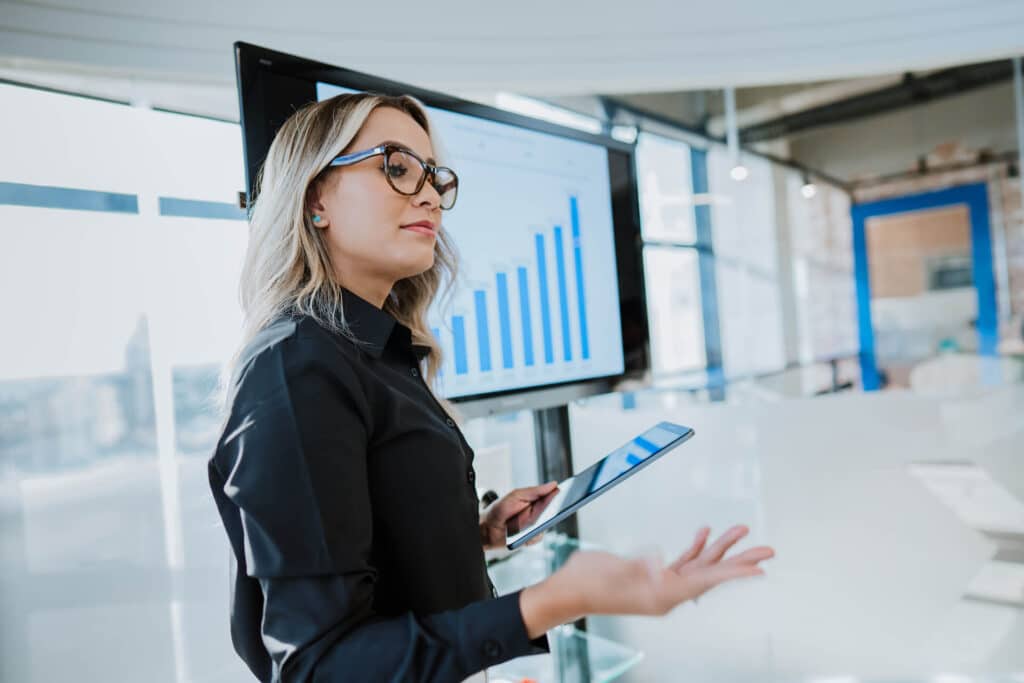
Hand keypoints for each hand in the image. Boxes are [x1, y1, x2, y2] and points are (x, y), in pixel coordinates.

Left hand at [479, 481, 559, 550]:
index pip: (554, 496)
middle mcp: (539, 513)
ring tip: (536, 521)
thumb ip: (535, 491)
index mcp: (537, 500)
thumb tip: (554, 484)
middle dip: (559, 510)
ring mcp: (536, 526)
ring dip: (542, 524)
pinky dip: (532, 535)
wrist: (486, 528)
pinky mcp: (531, 538)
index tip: (573, 491)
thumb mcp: (516, 496)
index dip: (564, 495)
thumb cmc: (501, 508)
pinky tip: (524, 534)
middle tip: (561, 507)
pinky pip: (538, 537)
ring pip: (547, 526)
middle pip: (555, 512)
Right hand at [520, 525, 773, 637]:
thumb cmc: (586, 583)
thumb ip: (638, 566)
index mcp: (662, 594)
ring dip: (720, 547)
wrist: (568, 590)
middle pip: (712, 573)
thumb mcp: (613, 572)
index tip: (760, 568)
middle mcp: (667, 591)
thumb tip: (660, 562)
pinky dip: (695, 547)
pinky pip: (682, 561)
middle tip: (769, 549)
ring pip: (700, 564)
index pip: (707, 581)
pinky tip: (704, 532)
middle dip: (740, 559)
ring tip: (742, 530)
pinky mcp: (651, 575)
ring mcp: (660, 583)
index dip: (734, 572)